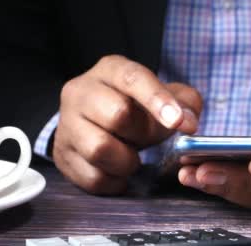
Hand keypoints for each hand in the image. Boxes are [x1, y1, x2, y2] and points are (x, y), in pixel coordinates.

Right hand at [54, 55, 201, 194]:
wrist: (93, 119)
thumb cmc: (135, 105)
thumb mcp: (163, 93)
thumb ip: (185, 102)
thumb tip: (188, 122)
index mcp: (110, 69)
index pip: (133, 78)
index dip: (157, 99)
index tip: (179, 122)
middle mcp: (81, 91)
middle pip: (117, 114)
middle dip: (143, 134)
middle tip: (148, 139)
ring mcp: (66, 123)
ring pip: (100, 149)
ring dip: (127, 161)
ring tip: (132, 156)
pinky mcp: (61, 154)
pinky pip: (92, 177)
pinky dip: (114, 181)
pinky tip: (119, 170)